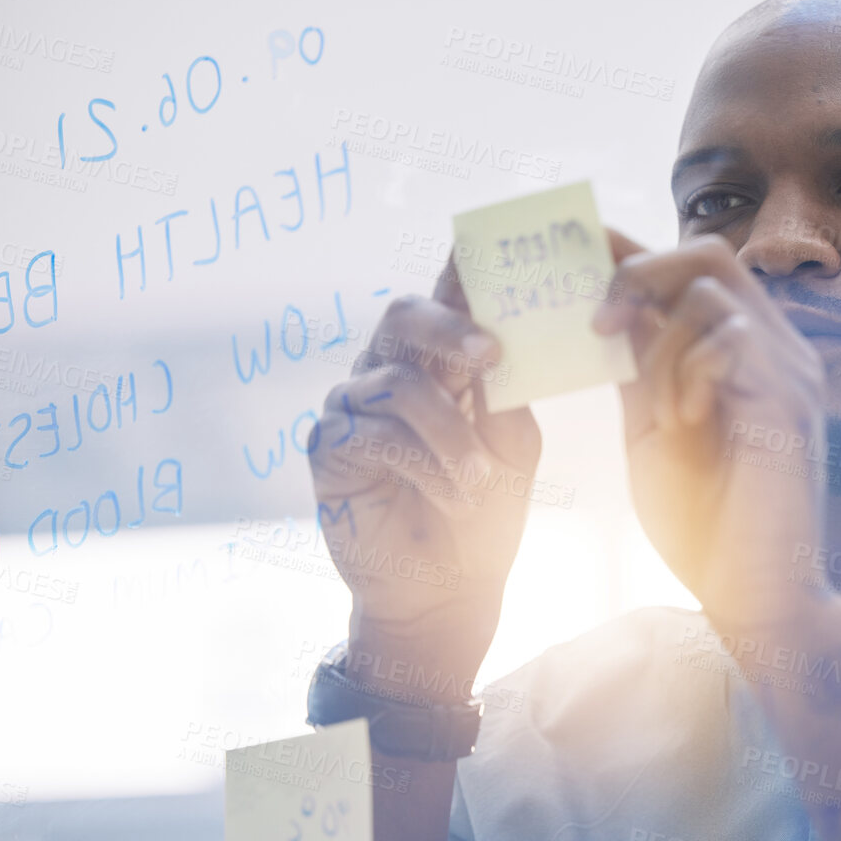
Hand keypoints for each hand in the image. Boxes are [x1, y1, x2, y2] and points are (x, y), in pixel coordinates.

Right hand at [309, 256, 540, 685]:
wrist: (449, 588)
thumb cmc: (486, 512)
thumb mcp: (513, 447)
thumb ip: (503, 393)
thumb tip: (498, 342)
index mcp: (438, 361)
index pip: (443, 297)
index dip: (459, 269)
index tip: (485, 253)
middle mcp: (388, 370)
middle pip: (401, 315)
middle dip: (449, 328)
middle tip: (491, 353)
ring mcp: (351, 406)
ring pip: (401, 386)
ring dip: (453, 435)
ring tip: (481, 481)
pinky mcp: (328, 448)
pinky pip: (376, 434)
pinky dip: (427, 466)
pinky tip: (454, 496)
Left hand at [596, 231, 833, 632]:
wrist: (754, 597)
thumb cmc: (707, 522)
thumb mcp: (654, 429)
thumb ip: (640, 368)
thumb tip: (605, 312)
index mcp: (742, 352)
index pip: (691, 269)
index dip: (632, 251)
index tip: (571, 251)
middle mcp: (775, 349)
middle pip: (709, 252)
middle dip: (640, 270)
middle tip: (594, 318)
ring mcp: (788, 371)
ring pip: (712, 292)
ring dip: (661, 342)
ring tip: (654, 407)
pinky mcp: (789, 401)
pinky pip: (730, 339)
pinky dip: (688, 371)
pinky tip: (682, 422)